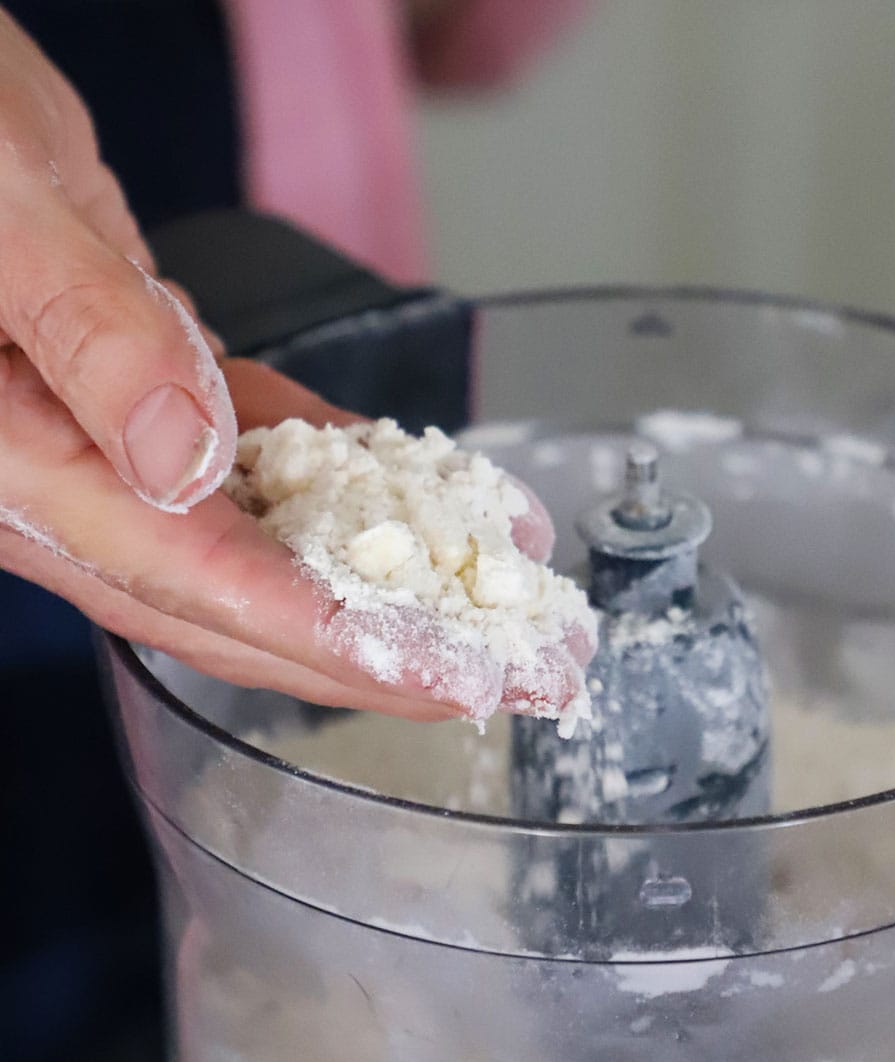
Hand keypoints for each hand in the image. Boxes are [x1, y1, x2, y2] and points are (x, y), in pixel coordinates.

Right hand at [0, 10, 589, 721]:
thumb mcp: (0, 219)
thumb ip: (87, 335)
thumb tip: (182, 455)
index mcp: (30, 470)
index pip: (207, 586)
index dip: (337, 640)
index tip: (447, 674)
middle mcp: (82, 485)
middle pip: (257, 607)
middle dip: (392, 654)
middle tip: (512, 678)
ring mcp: (125, 449)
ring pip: (275, 546)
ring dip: (392, 582)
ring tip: (498, 604)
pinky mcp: (163, 400)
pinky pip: (270, 461)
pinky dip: (354, 476)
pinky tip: (429, 491)